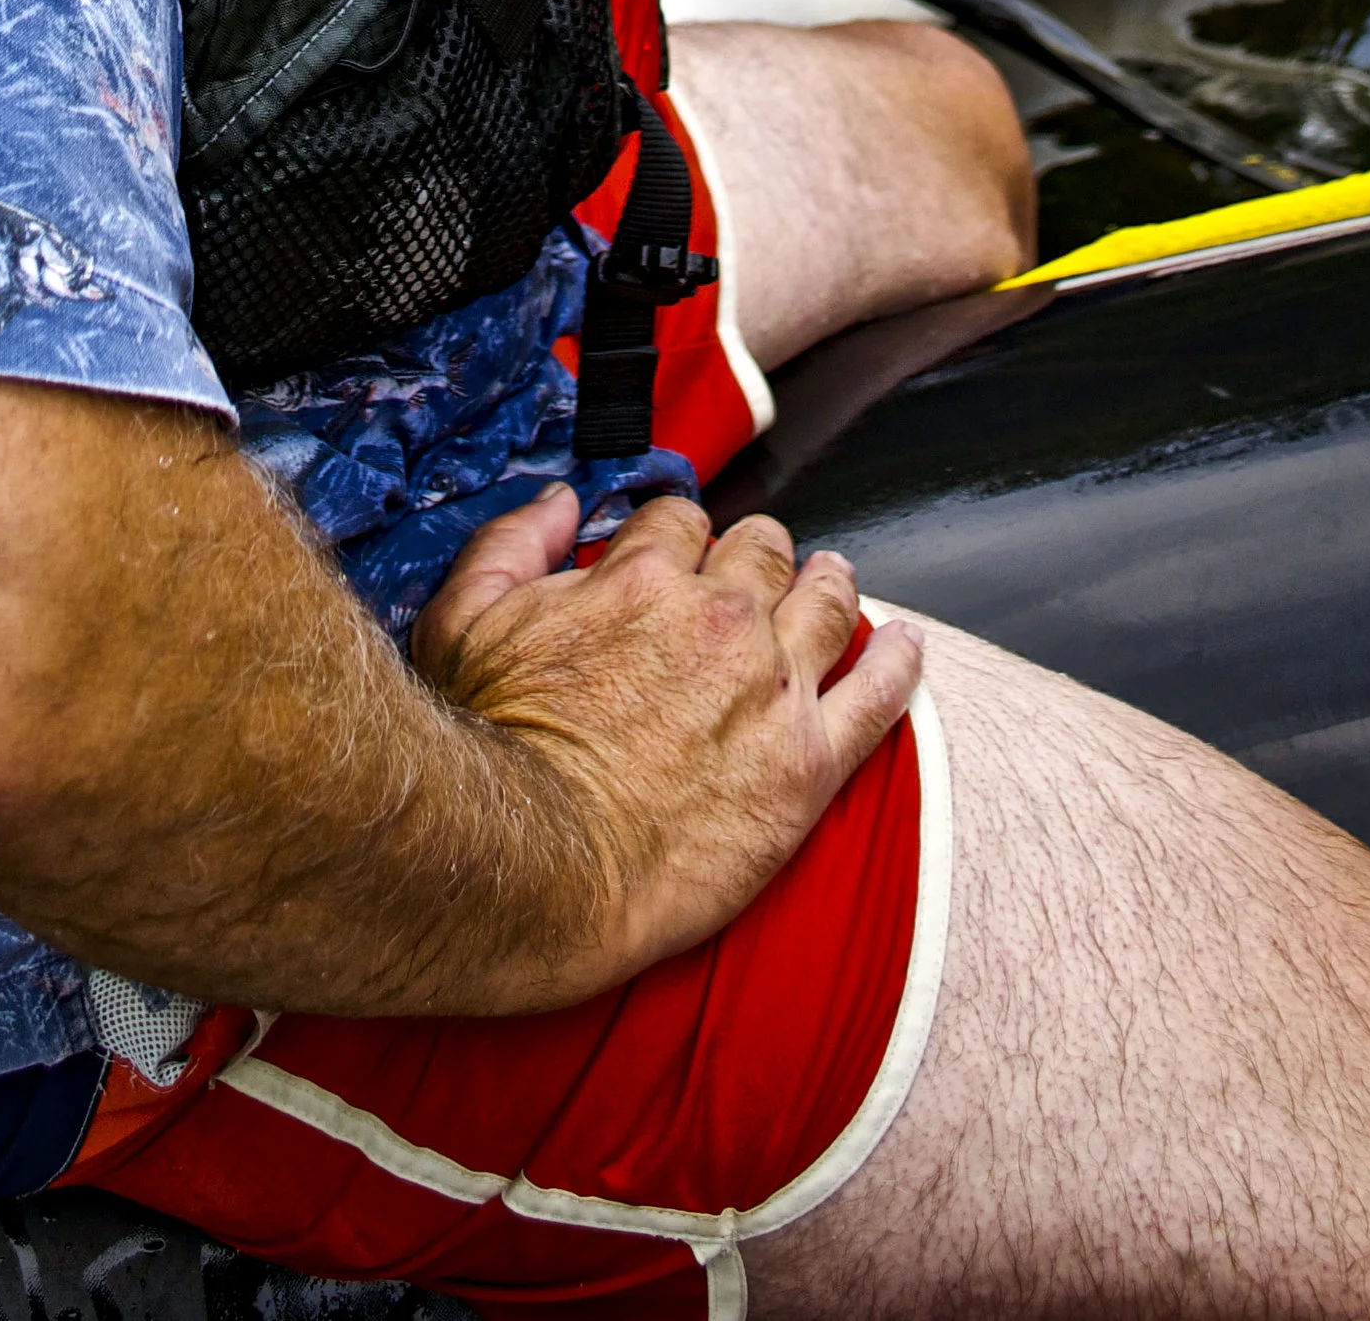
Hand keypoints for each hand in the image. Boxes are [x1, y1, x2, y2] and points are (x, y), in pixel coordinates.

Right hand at [413, 484, 919, 994]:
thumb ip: (512, 542)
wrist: (540, 869)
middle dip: (757, 552)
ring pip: (826, 601)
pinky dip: (898, 664)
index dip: (678, 536)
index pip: (680, 521)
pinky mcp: (809, 766)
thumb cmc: (493, 750)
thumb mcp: (463, 620)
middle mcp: (718, 619)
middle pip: (762, 549)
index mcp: (642, 577)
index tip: (676, 559)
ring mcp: (771, 688)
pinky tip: (906, 646)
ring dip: (829, 584)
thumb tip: (558, 501)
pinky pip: (879, 698)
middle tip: (754, 575)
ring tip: (833, 583)